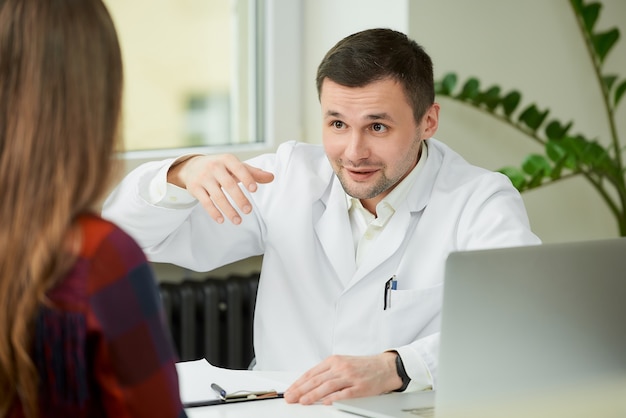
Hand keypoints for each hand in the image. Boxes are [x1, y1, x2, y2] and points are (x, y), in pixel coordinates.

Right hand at [167, 154, 273, 224]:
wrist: (192, 166)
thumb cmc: (220, 168)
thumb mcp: (235, 167)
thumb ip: (253, 173)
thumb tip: (272, 177)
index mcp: (227, 159)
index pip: (239, 168)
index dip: (247, 178)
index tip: (255, 190)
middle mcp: (214, 167)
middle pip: (228, 184)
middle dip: (239, 198)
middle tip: (249, 211)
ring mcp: (203, 177)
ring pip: (217, 196)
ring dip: (228, 210)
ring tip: (238, 221)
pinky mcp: (195, 188)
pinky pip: (205, 202)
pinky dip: (214, 212)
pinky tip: (222, 220)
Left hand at [283, 352, 402, 404]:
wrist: (385, 367)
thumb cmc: (363, 366)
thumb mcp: (342, 363)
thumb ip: (327, 372)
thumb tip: (309, 383)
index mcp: (334, 361)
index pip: (312, 373)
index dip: (299, 382)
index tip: (290, 390)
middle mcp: (340, 367)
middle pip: (317, 379)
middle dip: (301, 389)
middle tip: (291, 397)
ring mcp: (350, 377)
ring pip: (327, 386)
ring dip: (313, 394)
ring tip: (303, 401)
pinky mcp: (359, 387)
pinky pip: (344, 393)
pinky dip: (333, 398)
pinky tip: (325, 402)